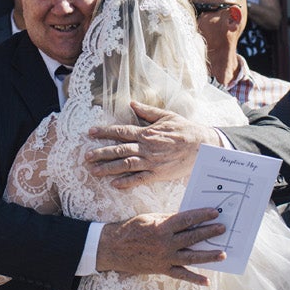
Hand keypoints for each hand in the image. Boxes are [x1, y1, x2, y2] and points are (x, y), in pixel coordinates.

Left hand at [86, 103, 222, 188]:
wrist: (203, 146)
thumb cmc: (186, 129)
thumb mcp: (167, 116)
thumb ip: (147, 111)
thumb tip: (131, 104)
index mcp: (147, 132)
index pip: (121, 132)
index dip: (104, 132)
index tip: (91, 133)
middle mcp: (146, 147)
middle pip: (118, 150)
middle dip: (100, 153)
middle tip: (86, 157)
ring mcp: (151, 162)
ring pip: (125, 165)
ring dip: (108, 168)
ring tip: (94, 171)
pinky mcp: (158, 174)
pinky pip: (139, 179)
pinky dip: (126, 182)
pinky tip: (115, 185)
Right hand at [95, 209, 226, 284]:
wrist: (111, 248)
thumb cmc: (130, 229)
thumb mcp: (149, 218)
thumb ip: (169, 219)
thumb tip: (188, 218)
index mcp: (162, 227)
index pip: (187, 219)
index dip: (202, 215)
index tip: (215, 212)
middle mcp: (165, 243)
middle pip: (192, 237)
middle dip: (209, 232)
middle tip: (224, 229)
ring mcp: (165, 258)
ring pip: (191, 257)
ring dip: (208, 256)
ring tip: (223, 254)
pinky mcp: (162, 269)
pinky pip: (181, 275)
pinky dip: (194, 278)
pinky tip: (206, 281)